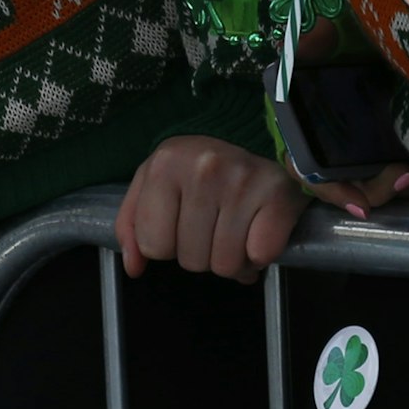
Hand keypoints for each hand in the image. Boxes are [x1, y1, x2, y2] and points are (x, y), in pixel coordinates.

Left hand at [117, 135, 315, 282]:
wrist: (257, 142)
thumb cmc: (201, 170)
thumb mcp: (155, 183)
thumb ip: (132, 225)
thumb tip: (134, 267)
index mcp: (165, 162)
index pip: (153, 245)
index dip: (169, 243)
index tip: (184, 221)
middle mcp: (204, 167)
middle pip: (191, 260)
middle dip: (202, 252)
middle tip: (215, 224)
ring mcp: (242, 180)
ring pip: (225, 265)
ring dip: (232, 258)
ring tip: (236, 228)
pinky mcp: (277, 195)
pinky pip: (260, 256)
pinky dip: (260, 255)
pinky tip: (258, 230)